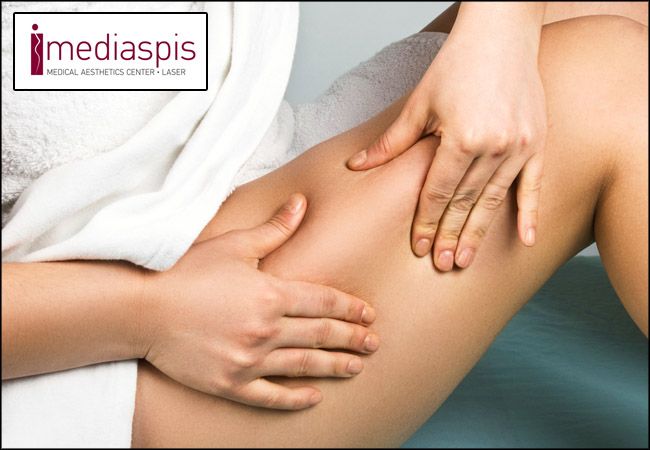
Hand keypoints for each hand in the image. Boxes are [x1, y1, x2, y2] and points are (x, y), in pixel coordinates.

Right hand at [140, 194, 377, 409]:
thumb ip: (274, 228)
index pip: (323, 301)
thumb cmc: (186, 271)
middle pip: (321, 335)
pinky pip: (271, 395)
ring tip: (357, 368)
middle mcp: (266, 329)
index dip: (349, 308)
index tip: (369, 314)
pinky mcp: (230, 383)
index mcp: (270, 294)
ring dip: (334, 367)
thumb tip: (302, 203)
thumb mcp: (233, 244)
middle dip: (351, 339)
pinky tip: (314, 396)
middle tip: (374, 343)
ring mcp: (249, 360)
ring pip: (303, 366)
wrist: (141, 309)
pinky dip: (295, 398)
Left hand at [347, 5, 546, 270]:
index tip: (420, 247)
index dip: (427, 222)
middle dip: (451, 235)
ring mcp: (520, 147)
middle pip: (465, 202)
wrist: (502, 34)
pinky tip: (524, 240)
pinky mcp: (538, 143)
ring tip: (466, 259)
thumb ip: (392, 142)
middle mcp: (493, 147)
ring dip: (479, 232)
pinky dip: (530, 213)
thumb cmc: (458, 64)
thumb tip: (356, 165)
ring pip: (494, 201)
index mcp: (461, 138)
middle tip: (443, 264)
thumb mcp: (419, 102)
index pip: (438, 193)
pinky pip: (534, 186)